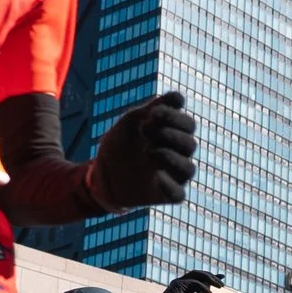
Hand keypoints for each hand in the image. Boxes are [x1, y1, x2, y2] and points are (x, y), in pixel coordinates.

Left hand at [89, 90, 197, 207]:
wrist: (101, 173)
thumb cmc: (120, 144)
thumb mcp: (133, 121)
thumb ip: (154, 109)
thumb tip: (179, 97)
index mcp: (174, 136)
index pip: (188, 125)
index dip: (174, 117)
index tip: (152, 113)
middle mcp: (178, 156)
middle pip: (190, 144)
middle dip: (169, 134)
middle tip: (144, 129)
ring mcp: (172, 177)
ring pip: (188, 169)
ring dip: (170, 157)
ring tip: (148, 151)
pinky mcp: (165, 195)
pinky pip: (178, 195)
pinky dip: (170, 185)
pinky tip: (156, 175)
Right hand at [146, 268, 226, 292]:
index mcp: (184, 287)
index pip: (200, 279)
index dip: (211, 277)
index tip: (222, 277)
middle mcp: (182, 282)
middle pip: (200, 274)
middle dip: (212, 277)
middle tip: (222, 283)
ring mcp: (180, 282)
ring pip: (198, 274)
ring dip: (210, 278)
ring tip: (220, 286)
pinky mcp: (179, 284)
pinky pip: (195, 283)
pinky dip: (204, 287)